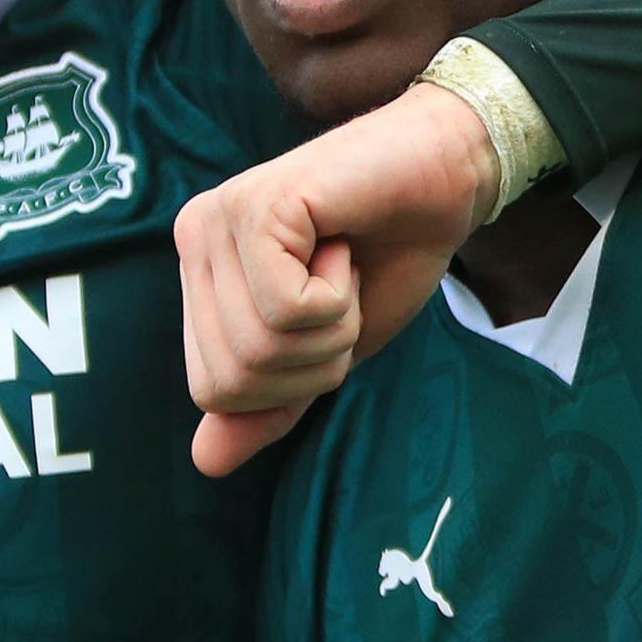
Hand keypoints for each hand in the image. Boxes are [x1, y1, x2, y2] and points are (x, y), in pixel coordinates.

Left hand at [176, 84, 492, 475]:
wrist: (446, 178)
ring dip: (331, 326)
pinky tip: (342, 246)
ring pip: (260, 347)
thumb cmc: (388, 256)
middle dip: (311, 362)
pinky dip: (336, 297)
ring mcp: (219, 220)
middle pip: (232, 380)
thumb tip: (203, 463)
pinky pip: (286, 308)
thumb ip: (268, 402)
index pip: (213, 392)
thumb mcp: (326, 350)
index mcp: (201, 276)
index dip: (288, 385)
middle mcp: (194, 241)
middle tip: (341, 294)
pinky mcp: (257, 207)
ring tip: (343, 269)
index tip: (326, 317)